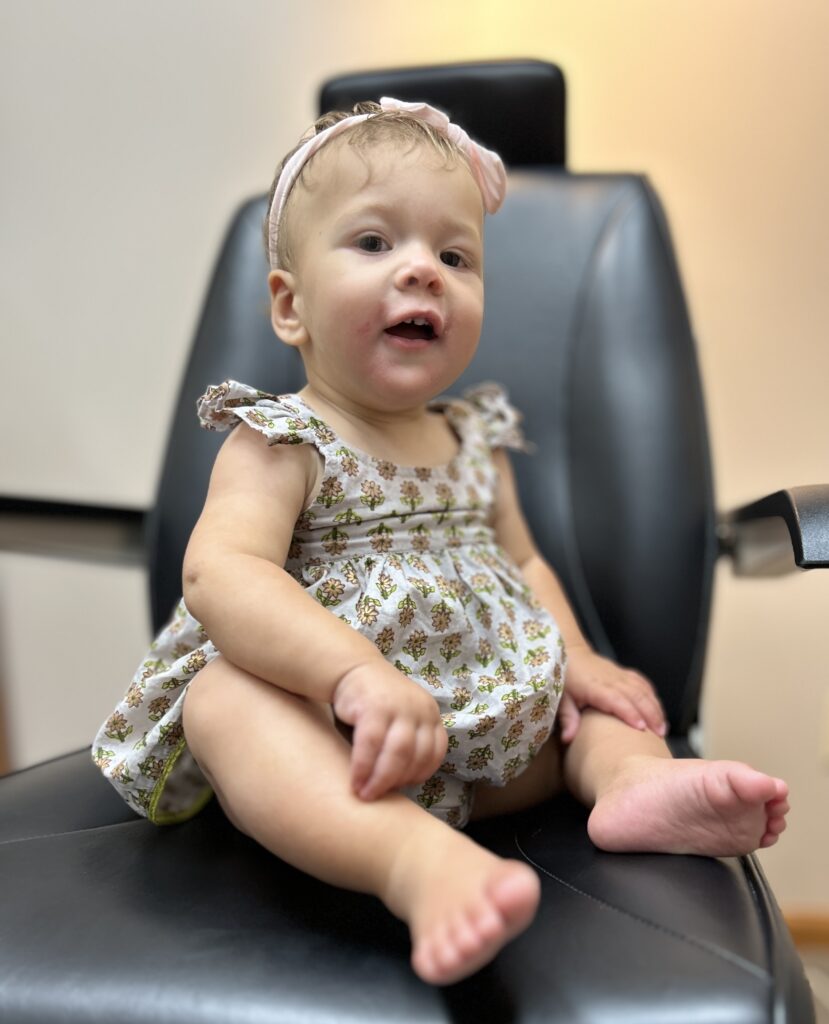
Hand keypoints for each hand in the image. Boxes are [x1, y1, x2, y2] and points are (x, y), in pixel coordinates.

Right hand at [332, 661, 447, 800]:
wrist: (352, 668)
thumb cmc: (375, 705)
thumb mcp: (400, 722)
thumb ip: (406, 747)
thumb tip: (399, 788)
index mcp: (431, 715)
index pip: (434, 754)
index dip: (418, 775)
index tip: (399, 787)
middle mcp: (421, 709)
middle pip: (417, 756)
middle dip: (396, 782)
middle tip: (377, 798)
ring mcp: (399, 706)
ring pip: (398, 753)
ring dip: (381, 779)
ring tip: (365, 794)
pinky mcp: (375, 706)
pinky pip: (372, 743)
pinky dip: (363, 766)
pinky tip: (355, 780)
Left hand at [558, 644, 665, 742]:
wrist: (571, 652)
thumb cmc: (566, 677)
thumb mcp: (562, 699)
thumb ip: (568, 719)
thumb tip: (568, 739)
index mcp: (596, 687)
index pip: (616, 700)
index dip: (630, 713)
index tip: (641, 728)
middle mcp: (611, 680)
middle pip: (636, 695)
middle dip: (651, 714)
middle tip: (661, 734)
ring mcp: (620, 675)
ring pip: (643, 689)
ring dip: (656, 707)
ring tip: (663, 727)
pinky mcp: (625, 673)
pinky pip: (643, 683)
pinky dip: (653, 696)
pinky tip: (658, 709)